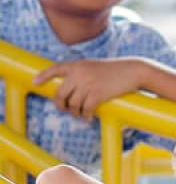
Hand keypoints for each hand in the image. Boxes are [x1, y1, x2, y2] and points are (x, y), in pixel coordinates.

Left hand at [32, 57, 147, 120]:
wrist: (132, 71)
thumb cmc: (116, 70)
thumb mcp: (94, 66)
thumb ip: (82, 73)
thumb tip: (73, 88)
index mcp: (77, 65)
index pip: (55, 69)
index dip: (43, 76)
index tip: (35, 83)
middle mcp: (79, 74)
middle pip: (60, 93)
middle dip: (60, 104)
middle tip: (65, 109)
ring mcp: (88, 84)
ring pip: (72, 104)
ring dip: (75, 112)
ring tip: (80, 114)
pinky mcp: (98, 94)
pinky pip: (86, 109)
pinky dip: (85, 115)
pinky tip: (88, 117)